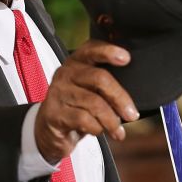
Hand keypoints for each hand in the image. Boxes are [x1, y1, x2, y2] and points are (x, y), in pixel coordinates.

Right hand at [34, 39, 138, 163]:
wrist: (48, 129)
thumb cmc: (76, 106)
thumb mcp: (88, 90)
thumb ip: (105, 84)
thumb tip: (133, 94)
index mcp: (76, 63)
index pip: (91, 49)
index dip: (109, 51)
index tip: (126, 58)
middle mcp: (65, 74)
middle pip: (99, 78)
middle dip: (120, 98)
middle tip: (132, 115)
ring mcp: (58, 93)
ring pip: (94, 103)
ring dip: (111, 120)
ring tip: (118, 132)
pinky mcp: (54, 113)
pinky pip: (83, 119)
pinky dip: (97, 128)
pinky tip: (99, 131)